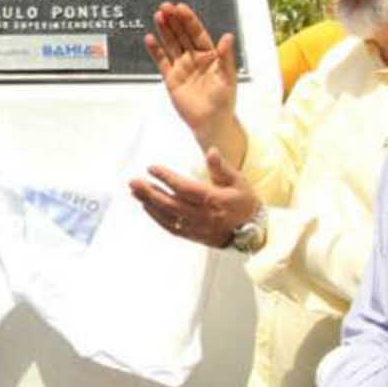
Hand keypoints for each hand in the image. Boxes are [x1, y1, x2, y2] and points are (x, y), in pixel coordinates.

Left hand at [130, 147, 259, 247]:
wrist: (254, 232)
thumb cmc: (245, 203)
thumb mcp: (238, 181)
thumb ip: (222, 167)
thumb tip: (211, 150)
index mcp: (214, 199)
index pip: (184, 187)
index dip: (166, 177)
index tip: (152, 168)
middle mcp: (203, 215)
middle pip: (170, 203)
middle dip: (149, 191)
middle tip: (133, 181)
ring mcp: (197, 228)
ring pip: (168, 216)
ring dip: (149, 203)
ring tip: (135, 191)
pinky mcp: (193, 236)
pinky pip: (171, 227)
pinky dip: (156, 217)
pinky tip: (147, 207)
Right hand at [145, 2, 237, 143]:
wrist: (211, 122)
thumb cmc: (224, 100)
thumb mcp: (228, 77)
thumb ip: (226, 56)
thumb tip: (228, 35)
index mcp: (210, 55)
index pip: (197, 33)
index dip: (189, 20)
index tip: (180, 7)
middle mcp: (194, 57)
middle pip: (182, 35)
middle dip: (174, 20)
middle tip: (165, 6)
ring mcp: (181, 67)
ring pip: (171, 44)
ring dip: (164, 30)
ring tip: (157, 15)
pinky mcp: (171, 78)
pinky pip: (161, 61)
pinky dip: (155, 50)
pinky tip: (149, 38)